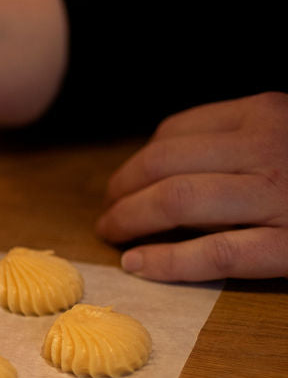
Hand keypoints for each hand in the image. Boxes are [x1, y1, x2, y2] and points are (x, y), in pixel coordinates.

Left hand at [96, 92, 287, 280]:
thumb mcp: (286, 135)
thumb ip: (242, 140)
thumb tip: (169, 170)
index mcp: (264, 113)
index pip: (176, 131)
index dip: (138, 162)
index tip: (124, 185)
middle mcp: (265, 147)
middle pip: (164, 163)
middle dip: (122, 190)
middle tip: (108, 214)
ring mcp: (277, 197)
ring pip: (177, 200)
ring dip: (131, 219)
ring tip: (113, 236)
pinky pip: (214, 253)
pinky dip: (167, 261)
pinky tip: (138, 265)